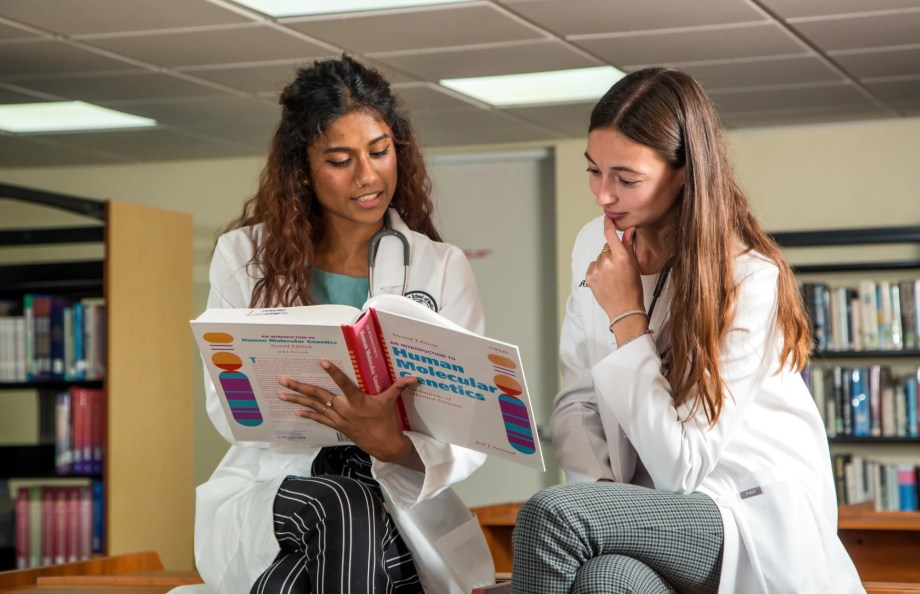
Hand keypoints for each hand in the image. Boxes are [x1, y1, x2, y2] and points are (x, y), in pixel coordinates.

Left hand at [278, 360, 422, 469]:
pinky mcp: (337, 426)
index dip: (334, 372)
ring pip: (314, 407)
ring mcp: (338, 418)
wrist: (384, 445)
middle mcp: (344, 409)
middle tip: (283, 379)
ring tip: (281, 392)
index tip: (322, 361)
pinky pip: (318, 419)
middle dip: (299, 387)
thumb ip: (398, 387)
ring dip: (297, 399)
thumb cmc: (387, 422)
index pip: (344, 383)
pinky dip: (307, 413)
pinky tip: (296, 409)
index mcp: (357, 400)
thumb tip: (414, 377)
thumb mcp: (390, 402)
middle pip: (318, 395)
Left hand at [586, 217, 645, 332]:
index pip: (610, 234)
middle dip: (612, 252)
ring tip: (613, 276)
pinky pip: (593, 266)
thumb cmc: (633, 288)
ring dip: (605, 262)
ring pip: (600, 257)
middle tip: (619, 267)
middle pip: (606, 247)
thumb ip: (628, 246)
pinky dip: (598, 270)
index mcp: (621, 257)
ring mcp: (597, 269)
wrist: (624, 309)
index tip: (607, 218)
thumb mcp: (634, 265)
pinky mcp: (589, 277)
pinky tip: (606, 280)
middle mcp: (607, 261)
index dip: (608, 224)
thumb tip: (628, 230)